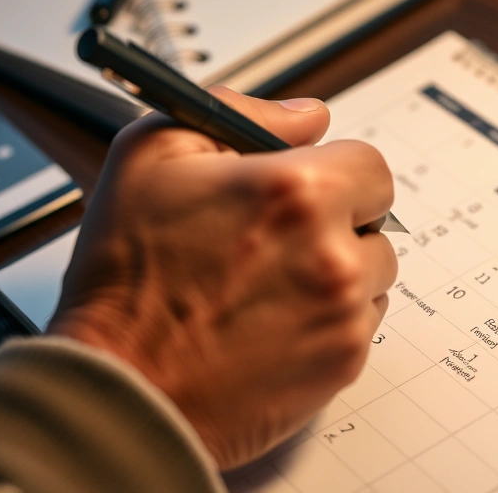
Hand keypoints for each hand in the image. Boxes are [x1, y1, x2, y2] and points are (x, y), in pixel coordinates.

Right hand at [47, 87, 397, 468]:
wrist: (120, 386)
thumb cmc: (124, 279)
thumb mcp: (151, 154)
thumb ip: (238, 112)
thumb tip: (305, 116)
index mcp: (298, 193)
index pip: (370, 165)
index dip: (336, 173)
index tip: (310, 190)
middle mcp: (332, 253)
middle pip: (376, 223)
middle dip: (337, 224)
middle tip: (278, 242)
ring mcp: (342, 313)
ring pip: (372, 276)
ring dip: (336, 275)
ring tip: (268, 287)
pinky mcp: (342, 363)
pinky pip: (360, 326)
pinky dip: (328, 323)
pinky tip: (272, 324)